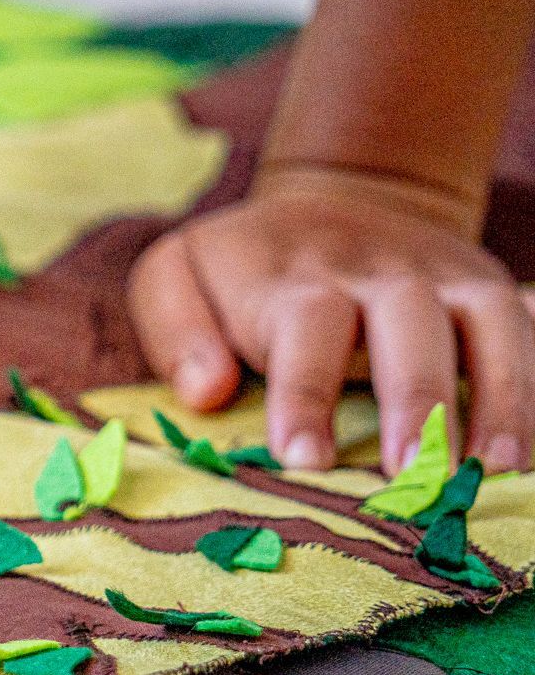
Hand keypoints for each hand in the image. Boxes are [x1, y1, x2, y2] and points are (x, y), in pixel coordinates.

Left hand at [128, 165, 534, 474]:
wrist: (335, 197)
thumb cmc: (240, 267)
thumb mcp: (178, 274)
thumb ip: (176, 331)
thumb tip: (204, 393)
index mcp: (293, 275)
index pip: (305, 325)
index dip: (305, 392)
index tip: (303, 461)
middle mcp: (377, 270)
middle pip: (410, 321)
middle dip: (417, 399)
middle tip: (416, 477)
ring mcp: (444, 276)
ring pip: (490, 322)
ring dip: (502, 396)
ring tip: (496, 472)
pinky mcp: (488, 288)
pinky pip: (528, 329)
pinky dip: (534, 383)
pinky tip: (530, 446)